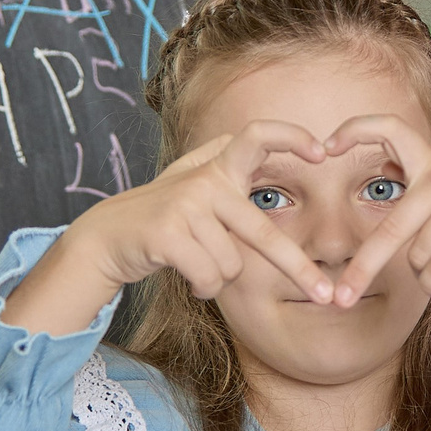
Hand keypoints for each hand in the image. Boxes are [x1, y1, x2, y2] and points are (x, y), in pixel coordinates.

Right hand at [4, 121, 333, 334]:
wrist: (105, 238)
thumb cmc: (161, 217)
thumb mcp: (192, 183)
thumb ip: (226, 167)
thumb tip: (268, 143)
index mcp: (216, 168)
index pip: (257, 135)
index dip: (291, 137)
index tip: (322, 154)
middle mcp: (204, 181)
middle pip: (264, 233)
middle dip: (298, 270)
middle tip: (326, 295)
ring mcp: (186, 206)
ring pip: (232, 265)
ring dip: (216, 276)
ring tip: (193, 262)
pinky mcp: (169, 234)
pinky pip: (209, 277)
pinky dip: (202, 287)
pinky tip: (184, 274)